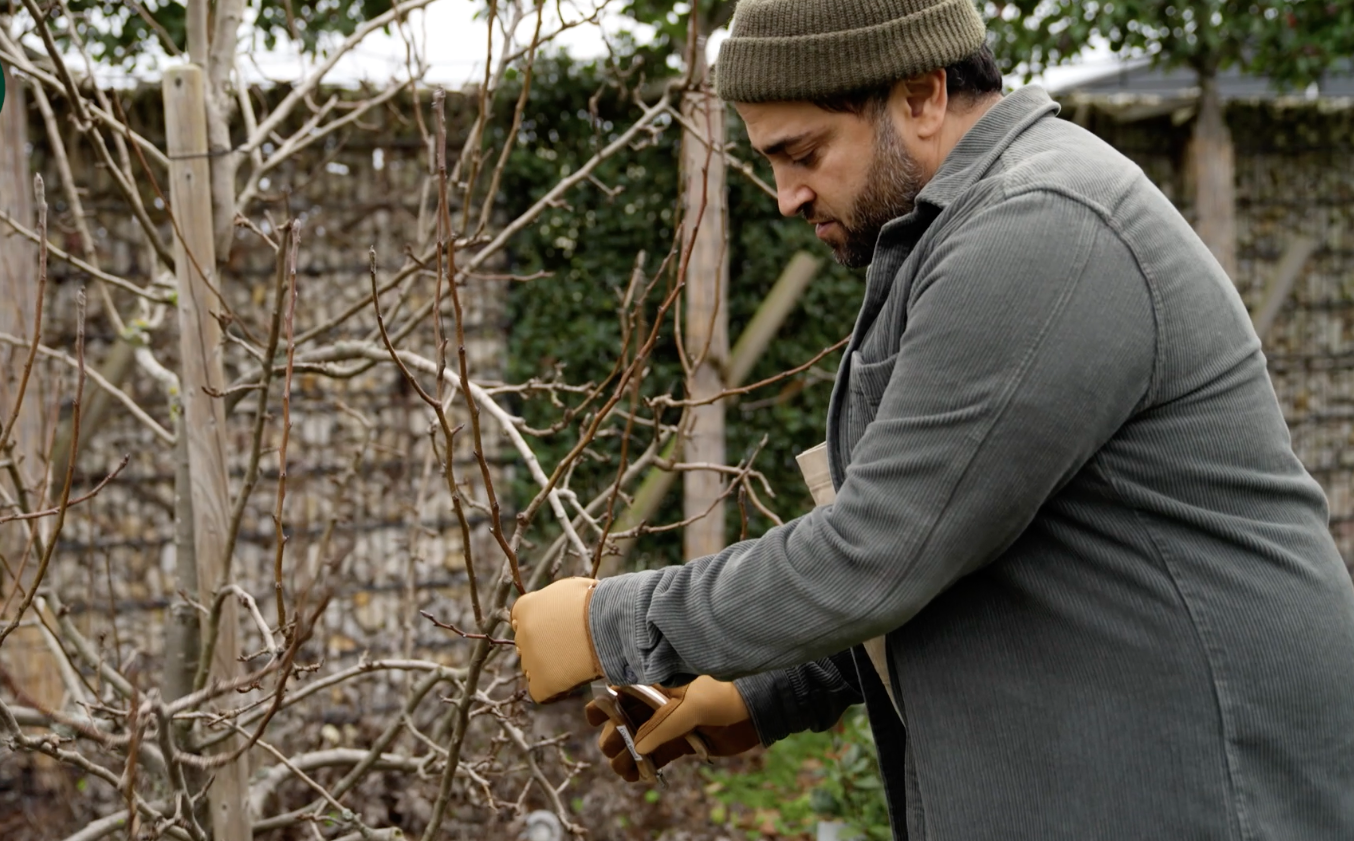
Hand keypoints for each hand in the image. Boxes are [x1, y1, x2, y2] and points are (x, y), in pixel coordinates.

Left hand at [510, 577, 603, 702]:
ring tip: (577, 660)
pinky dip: (555, 689)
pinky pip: (541, 691)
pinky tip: (573, 678)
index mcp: (525, 608)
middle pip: (526, 644)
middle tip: (570, 645)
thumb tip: (552, 608)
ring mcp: (530, 660)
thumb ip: (551, 601)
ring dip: (549, 667)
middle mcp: (522, 634)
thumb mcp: (567, 589)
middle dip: (543, 645)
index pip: (520, 620)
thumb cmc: (597, 602)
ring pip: (533, 668)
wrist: (610, 624)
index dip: (539, 625)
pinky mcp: (540, 684)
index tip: (556, 627)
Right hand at [584, 677, 758, 781]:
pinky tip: (637, 775)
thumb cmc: (725, 695)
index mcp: (656, 680)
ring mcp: (668, 722)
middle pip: (622, 719)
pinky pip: (654, 755)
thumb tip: (638, 747)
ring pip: (635, 740)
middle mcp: (657, 700)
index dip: (603, 703)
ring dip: (624, 754)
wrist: (758, 709)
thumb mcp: (693, 705)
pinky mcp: (679, 741)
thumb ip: (665, 724)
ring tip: (625, 768)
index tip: (594, 718)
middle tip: (615, 747)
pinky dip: (643, 766)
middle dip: (613, 734)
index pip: (620, 689)